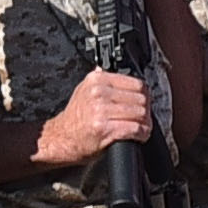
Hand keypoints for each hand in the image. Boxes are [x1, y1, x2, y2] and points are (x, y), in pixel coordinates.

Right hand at [35, 72, 156, 162]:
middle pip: (141, 99)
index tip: (142, 104)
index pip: (137, 84)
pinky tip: (138, 136)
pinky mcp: (105, 128)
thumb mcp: (83, 90)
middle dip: (146, 111)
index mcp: (97, 80)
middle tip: (142, 119)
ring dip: (145, 124)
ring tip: (141, 128)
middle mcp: (98, 93)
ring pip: (140, 114)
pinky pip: (135, 129)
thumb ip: (100, 81)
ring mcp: (101, 110)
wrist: (62, 138)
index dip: (144, 95)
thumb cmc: (75, 117)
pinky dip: (141, 134)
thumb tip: (110, 69)